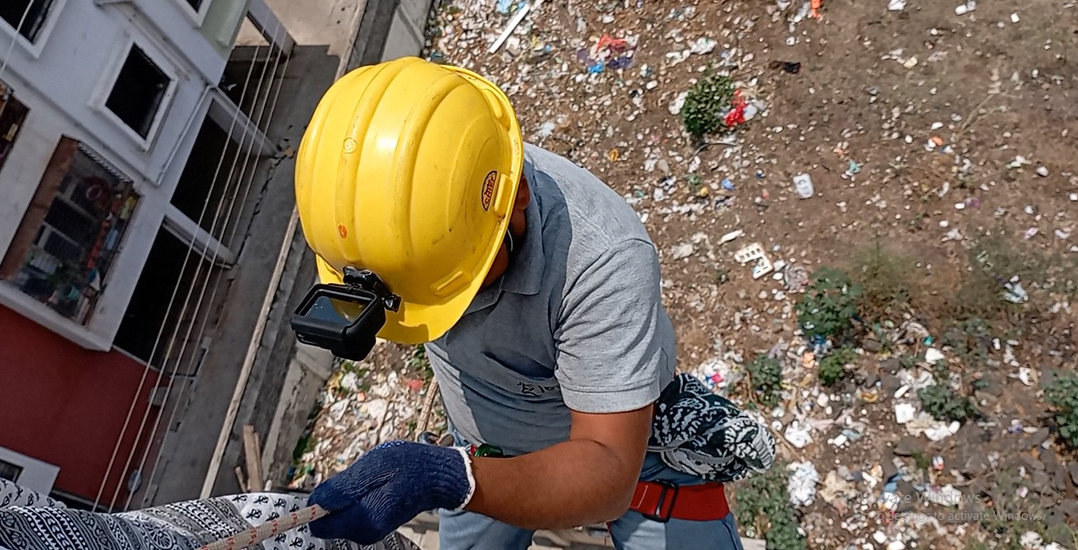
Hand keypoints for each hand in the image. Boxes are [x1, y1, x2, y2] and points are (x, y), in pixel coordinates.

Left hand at [308, 440, 473, 543]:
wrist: (436, 476)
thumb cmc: (410, 467)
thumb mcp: (374, 466)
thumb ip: (343, 487)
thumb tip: (315, 502)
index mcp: (363, 520)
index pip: (318, 525)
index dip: (317, 504)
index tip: (332, 485)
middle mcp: (364, 532)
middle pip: (328, 519)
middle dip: (335, 497)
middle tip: (360, 478)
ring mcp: (369, 530)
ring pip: (339, 514)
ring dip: (347, 495)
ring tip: (371, 479)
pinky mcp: (373, 525)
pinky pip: (352, 512)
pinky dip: (357, 497)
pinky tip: (375, 485)